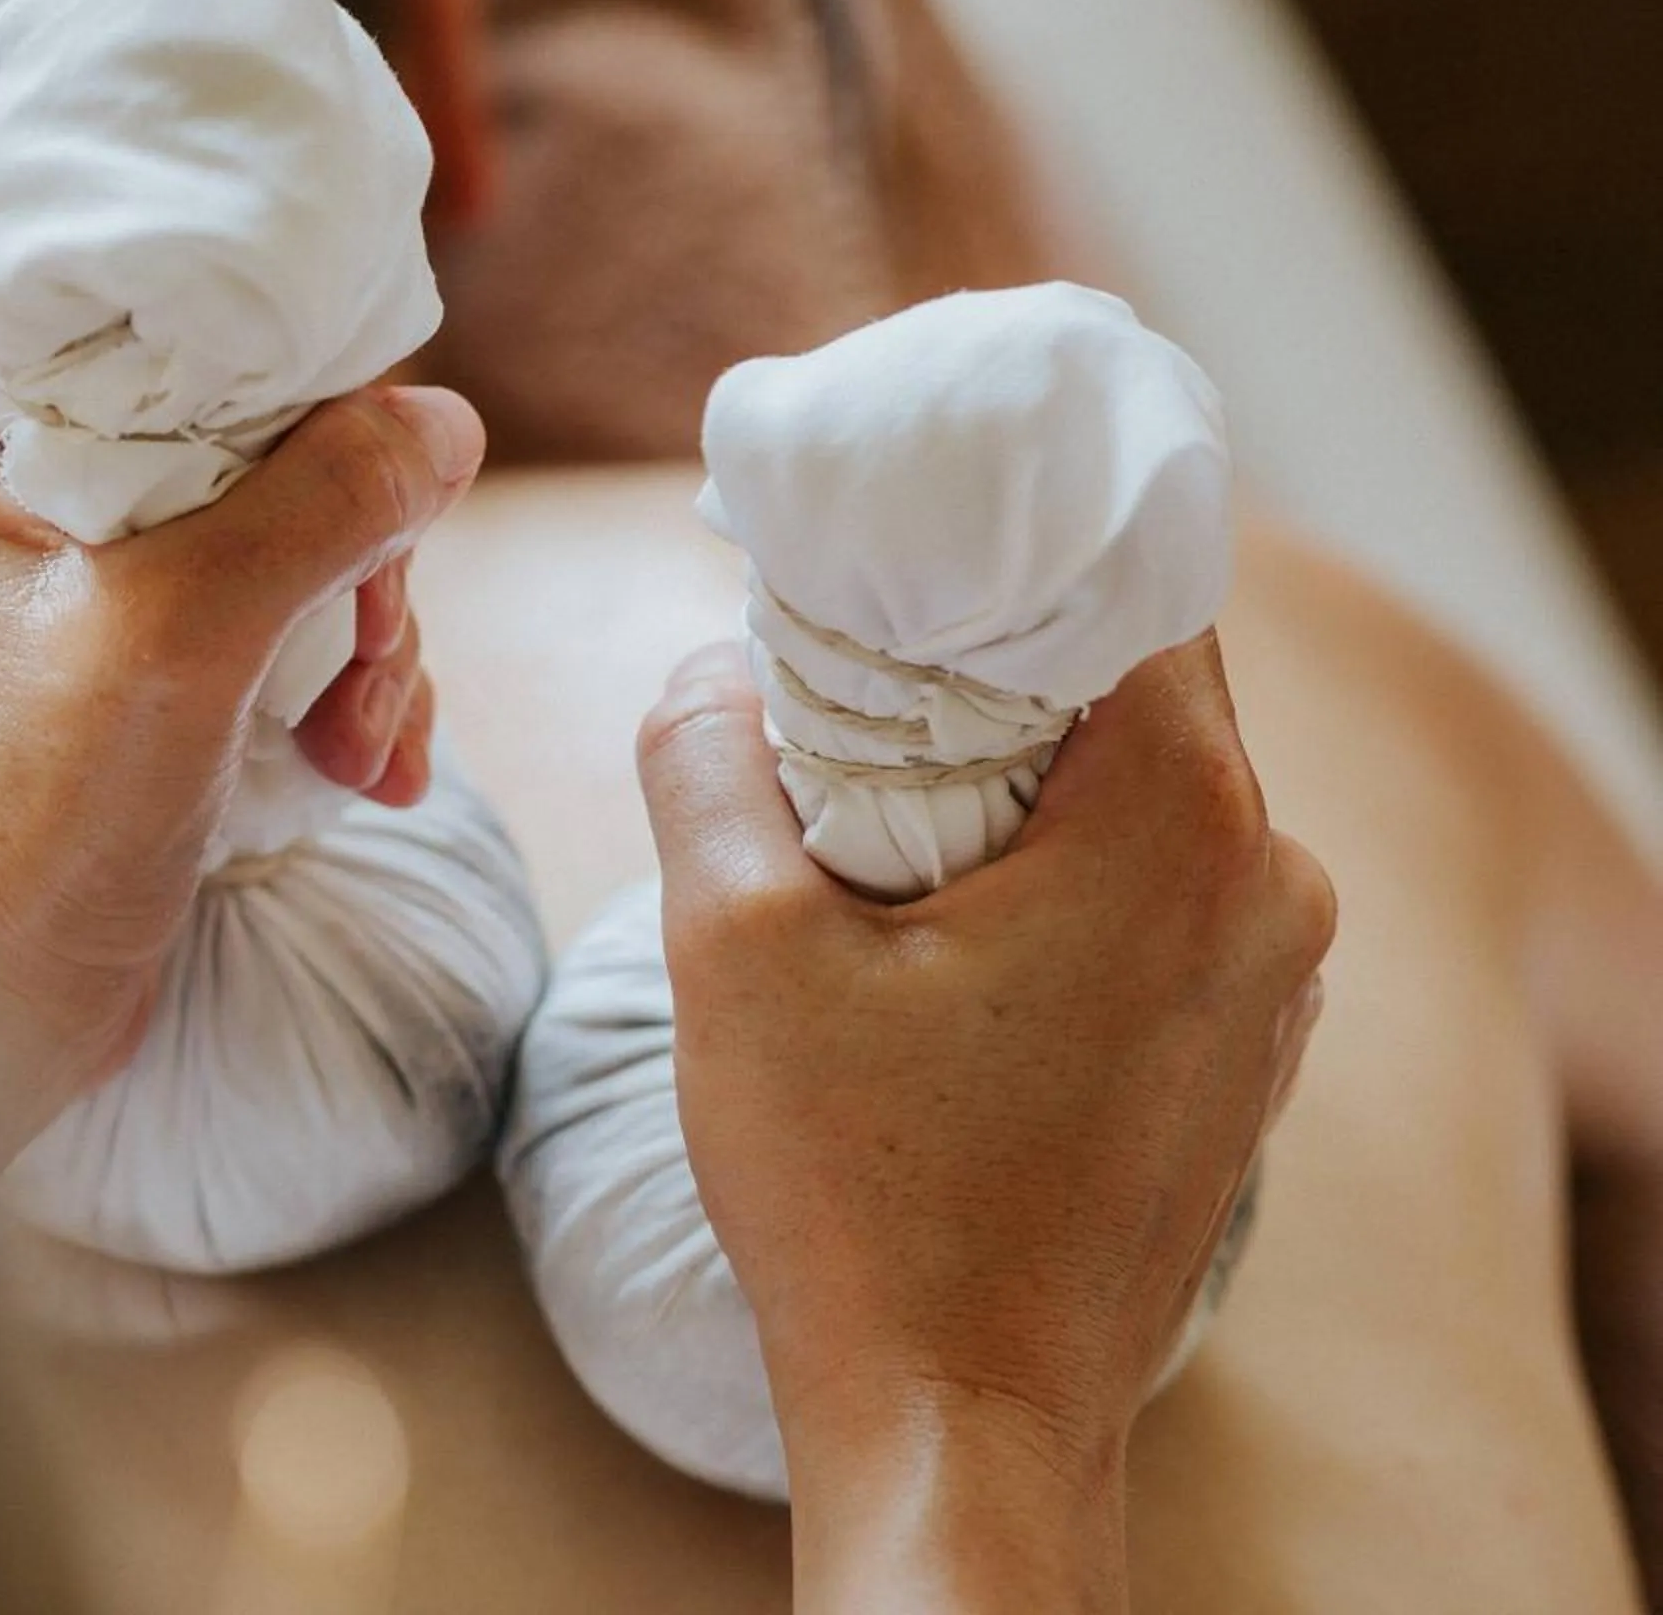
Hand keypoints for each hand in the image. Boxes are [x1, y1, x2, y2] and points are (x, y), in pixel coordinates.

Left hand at [0, 283, 484, 1169]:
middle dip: (346, 546)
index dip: (294, 370)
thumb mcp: (176, 640)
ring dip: (358, 634)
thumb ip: (321, 506)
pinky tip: (359, 770)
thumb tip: (443, 422)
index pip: (166, 288)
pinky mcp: (110, 642)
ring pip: (280, 514)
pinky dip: (329, 682)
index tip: (364, 469)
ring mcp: (55, 548)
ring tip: (358, 747)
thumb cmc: (5, 828)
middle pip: (251, 410)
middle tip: (367, 661)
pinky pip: (264, 605)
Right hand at [639, 635, 1334, 1609]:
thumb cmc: (863, 1197)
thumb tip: (708, 672)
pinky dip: (1053, 877)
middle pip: (1130, 684)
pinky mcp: (1233, 1055)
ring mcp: (1267, 980)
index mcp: (1181, 820)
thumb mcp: (733, 948)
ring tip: (867, 827)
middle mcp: (1268, 883)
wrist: (961, 1424)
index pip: (1117, 582)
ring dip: (1013, 781)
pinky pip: (1153, 898)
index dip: (988, 550)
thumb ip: (707, 760)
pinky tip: (935, 933)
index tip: (870, 553)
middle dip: (982, 668)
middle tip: (834, 682)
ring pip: (1140, 794)